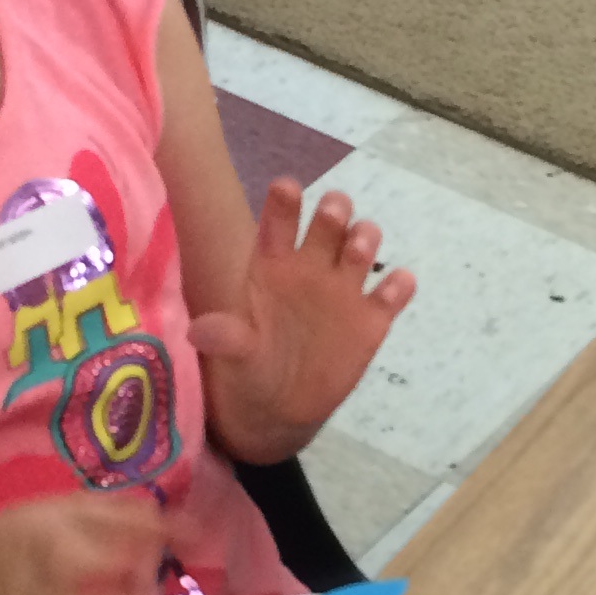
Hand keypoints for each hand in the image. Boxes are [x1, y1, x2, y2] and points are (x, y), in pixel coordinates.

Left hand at [189, 178, 415, 462]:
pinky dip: (398, 287)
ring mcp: (344, 290)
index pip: (278, 222)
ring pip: (361, 248)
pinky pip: (391, 295)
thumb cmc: (251, 367)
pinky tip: (397, 286)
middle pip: (328, 223)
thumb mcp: (234, 356)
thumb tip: (198, 331)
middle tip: (333, 212)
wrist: (280, 407)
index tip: (286, 187)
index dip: (284, 203)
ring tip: (359, 251)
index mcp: (273, 264)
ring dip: (365, 240)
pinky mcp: (371, 319)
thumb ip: (225, 337)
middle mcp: (311, 267)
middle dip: (334, 212)